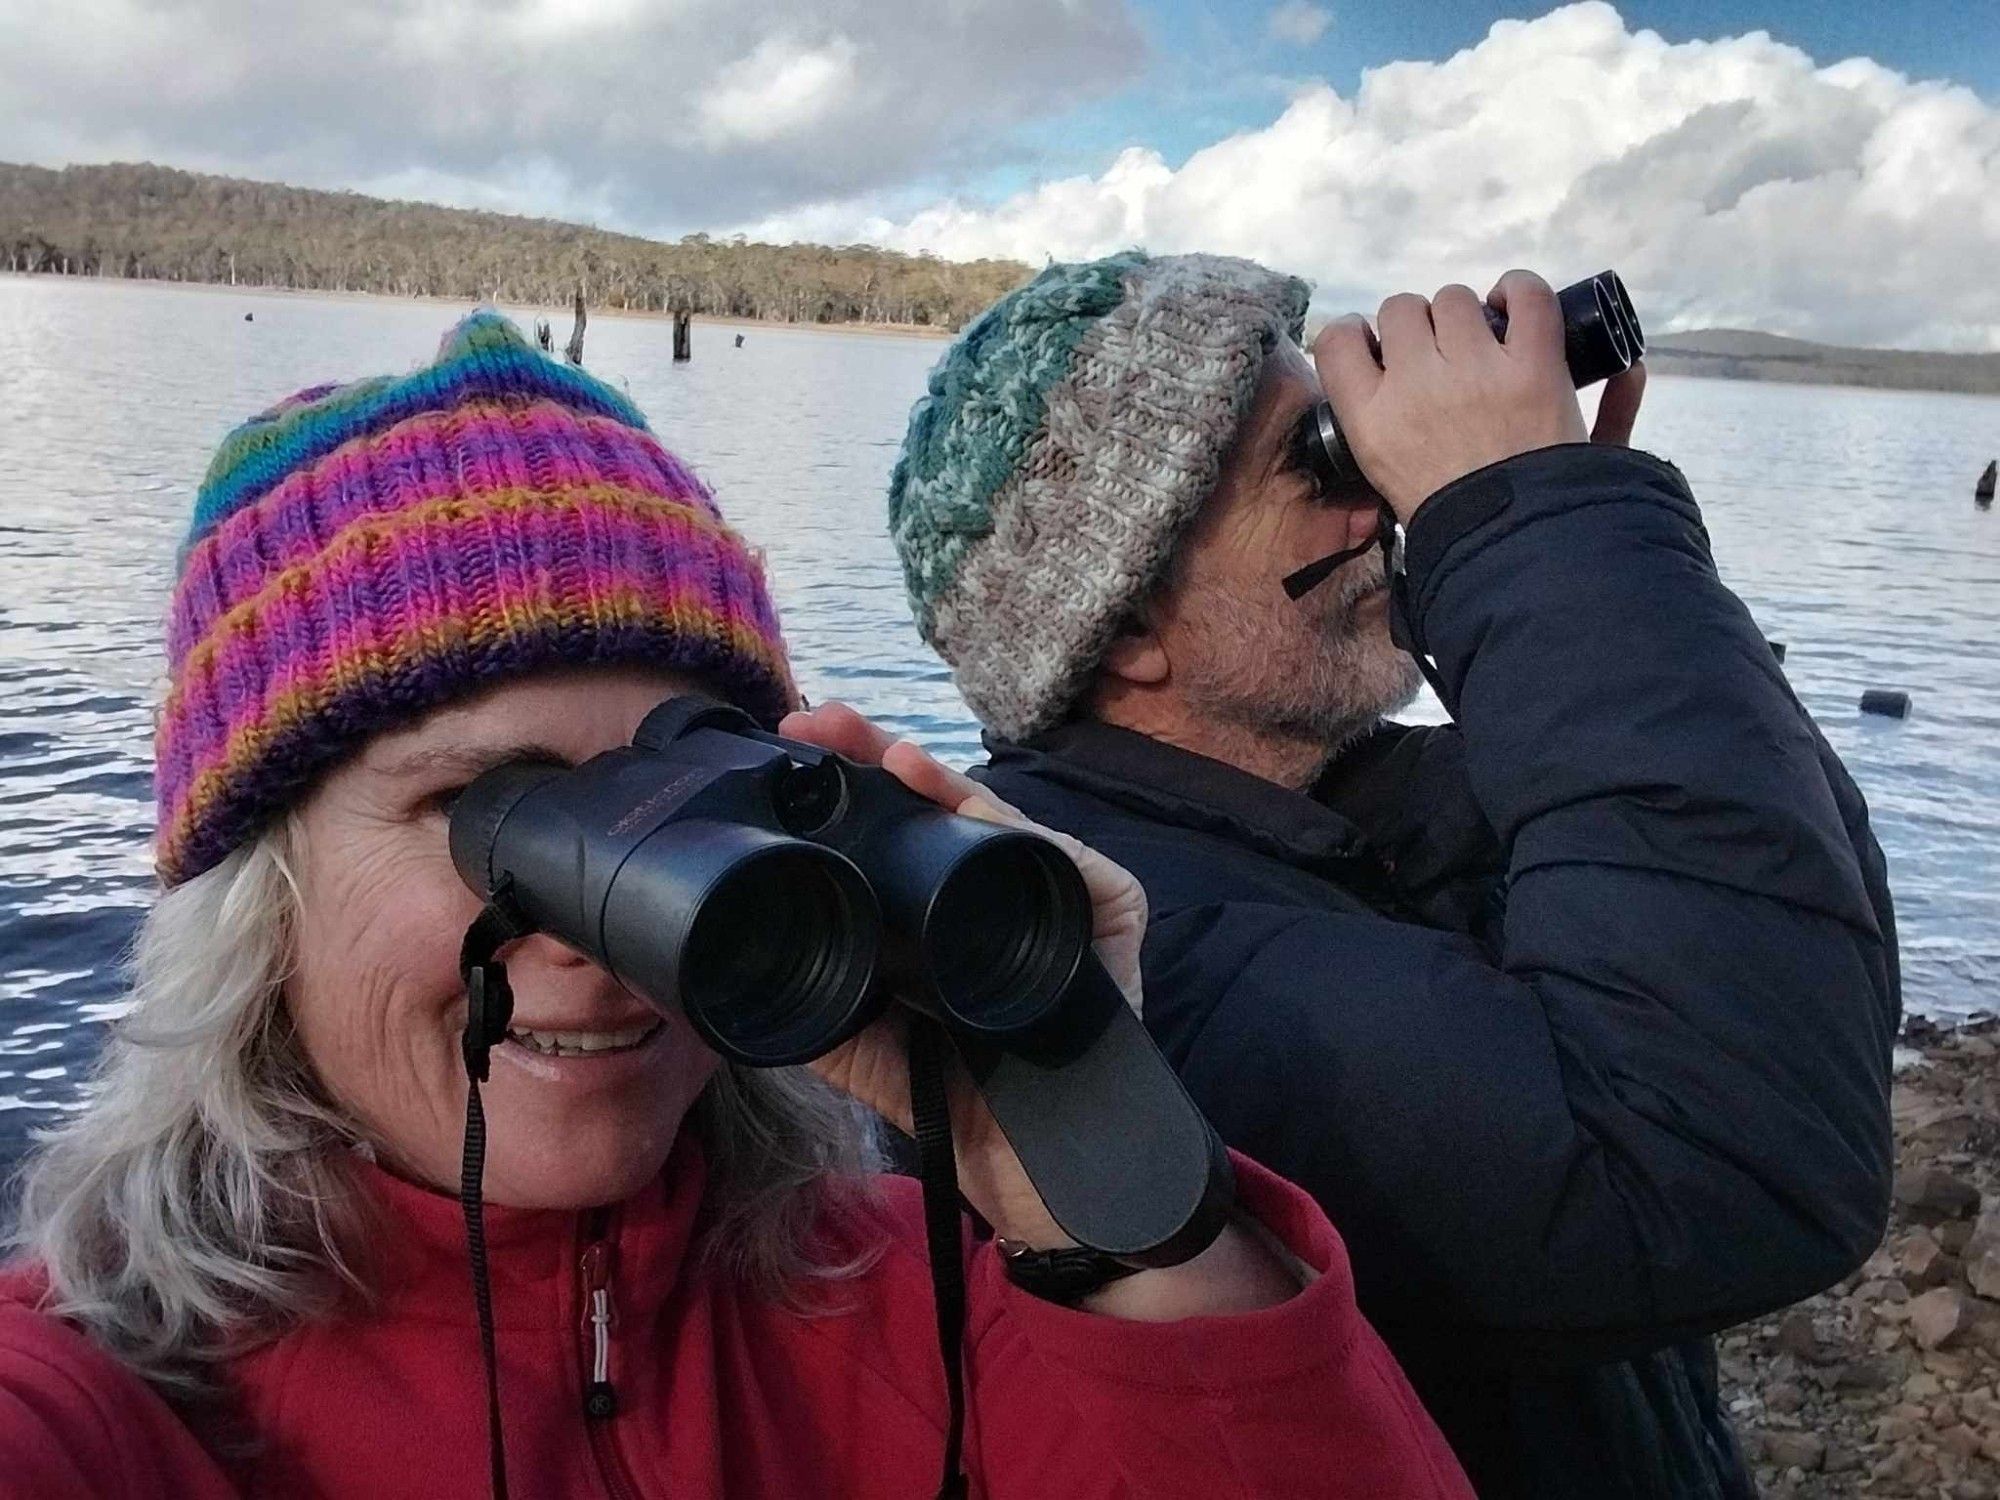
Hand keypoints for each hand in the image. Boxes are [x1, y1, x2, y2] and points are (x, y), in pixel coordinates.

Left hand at [777, 701, 1148, 1246]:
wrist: (1034, 1171)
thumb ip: (805, 1000)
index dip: (841, 783)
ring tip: (882, 753)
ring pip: (989, 815)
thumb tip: (717, 971)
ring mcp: (1054, 889)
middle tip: (816, 723)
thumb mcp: (859, 1043)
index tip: (785, 743)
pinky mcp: (1107, 902)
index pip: (887, 826)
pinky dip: (1004, 824)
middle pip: (933, 803)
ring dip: (932, 777)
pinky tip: (958, 803)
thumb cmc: (956, 1100)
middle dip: (872, 754)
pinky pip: (1051, 851)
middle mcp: (995, 885)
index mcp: (935, 907)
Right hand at [1312, 270, 1601, 522]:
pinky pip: (1526, 295)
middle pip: (1399, 309)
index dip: (1356, 334)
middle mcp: (1415, 383)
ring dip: (1465, 312)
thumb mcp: (1383, 476)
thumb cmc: (1449, 519)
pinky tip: (1514, 306)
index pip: (1337, 340)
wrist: (1517, 545)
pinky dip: (1521, 290)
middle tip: (1440, 357)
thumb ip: (1371, 421)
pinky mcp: (1533, 365)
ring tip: (1482, 342)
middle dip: (1417, 325)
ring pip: (1454, 298)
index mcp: (1370, 417)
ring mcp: (1476, 370)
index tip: (1376, 348)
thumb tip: (1372, 370)